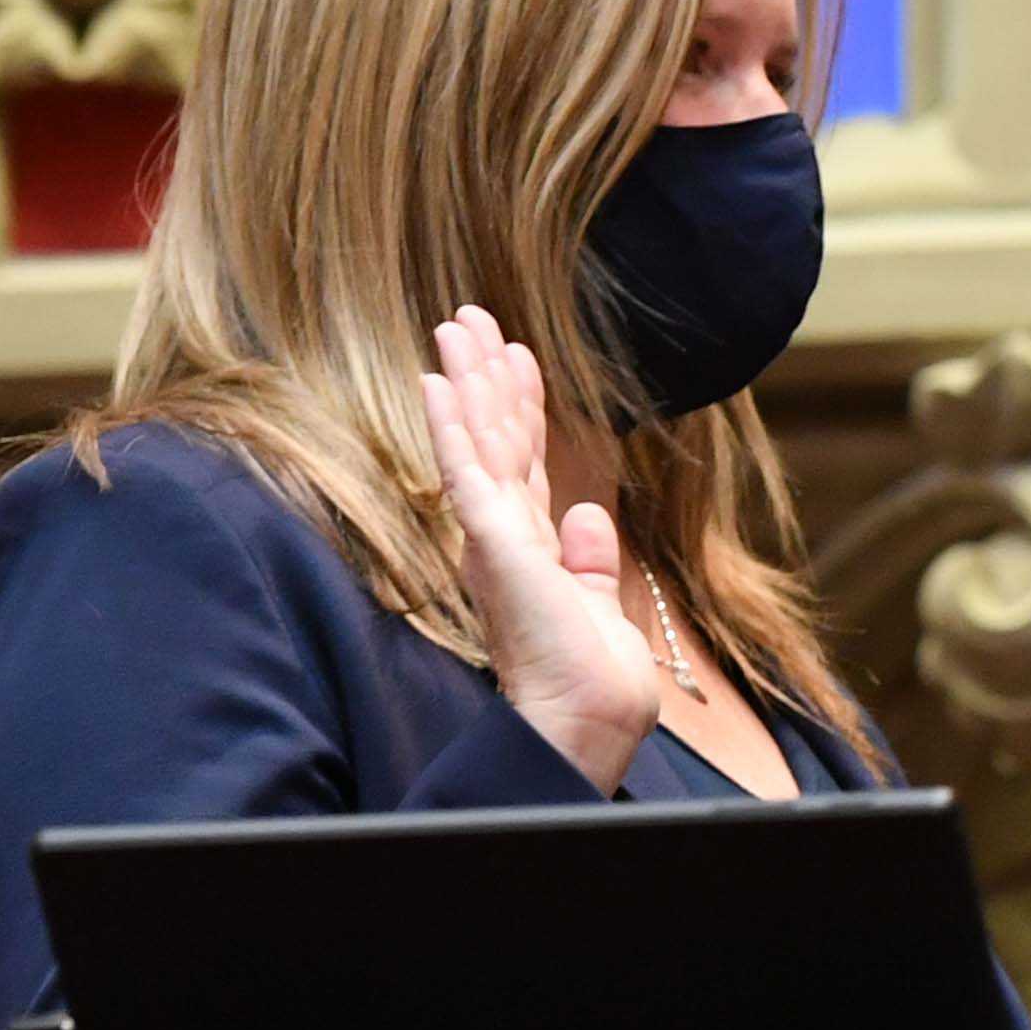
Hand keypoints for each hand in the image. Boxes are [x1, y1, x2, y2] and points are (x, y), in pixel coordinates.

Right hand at [421, 303, 655, 790]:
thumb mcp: (593, 602)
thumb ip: (587, 560)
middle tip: (470, 314)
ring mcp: (493, 536)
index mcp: (527, 545)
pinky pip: (467, 471)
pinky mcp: (493, 544)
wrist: (591, 715)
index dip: (518, 404)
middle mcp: (502, 534)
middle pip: (492, 436)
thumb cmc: (590, 675)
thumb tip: (588, 517)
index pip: (522, 459)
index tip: (515, 354)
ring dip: (464, 379)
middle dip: (482, 374)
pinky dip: (452, 424)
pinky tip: (437, 382)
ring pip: (476, 440)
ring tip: (455, 323)